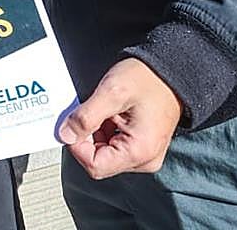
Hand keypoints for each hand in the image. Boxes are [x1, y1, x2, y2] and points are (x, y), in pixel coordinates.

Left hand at [57, 58, 181, 179]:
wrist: (172, 71)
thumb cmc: (149, 79)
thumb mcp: (112, 92)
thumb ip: (86, 116)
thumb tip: (65, 135)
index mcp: (139, 152)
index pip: (94, 166)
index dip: (77, 146)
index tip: (74, 124)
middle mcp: (144, 160)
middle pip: (98, 161)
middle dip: (87, 136)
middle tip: (93, 110)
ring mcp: (144, 155)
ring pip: (103, 153)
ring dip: (96, 131)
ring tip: (107, 109)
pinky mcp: (141, 147)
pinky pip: (113, 146)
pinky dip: (105, 130)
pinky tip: (112, 113)